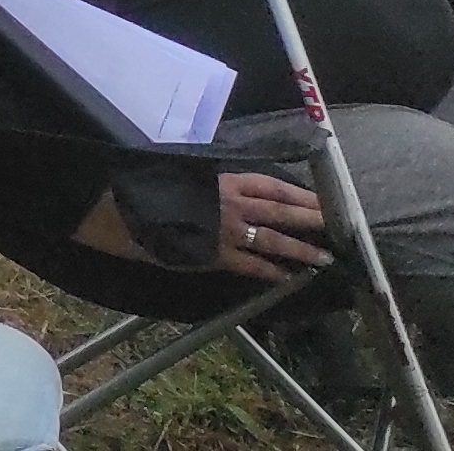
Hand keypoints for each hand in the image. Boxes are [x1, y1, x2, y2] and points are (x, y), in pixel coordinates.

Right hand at [72, 173, 333, 279]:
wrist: (113, 210)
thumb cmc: (140, 188)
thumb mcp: (178, 175)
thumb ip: (206, 181)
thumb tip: (225, 186)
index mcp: (221, 180)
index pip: (271, 186)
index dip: (300, 194)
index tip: (323, 199)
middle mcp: (230, 202)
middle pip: (281, 210)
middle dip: (312, 219)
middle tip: (339, 227)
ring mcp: (223, 230)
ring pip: (272, 239)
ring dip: (300, 249)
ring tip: (323, 259)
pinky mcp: (212, 256)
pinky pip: (250, 264)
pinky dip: (270, 271)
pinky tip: (286, 278)